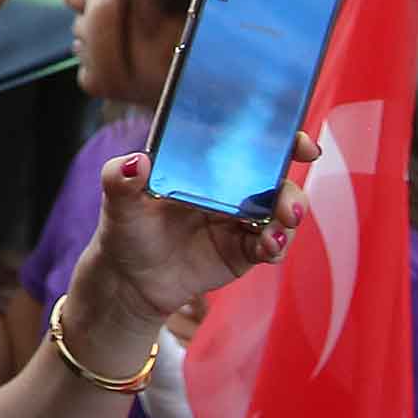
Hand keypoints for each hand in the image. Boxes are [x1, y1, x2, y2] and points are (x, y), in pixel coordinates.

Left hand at [84, 131, 315, 327]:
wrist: (132, 278)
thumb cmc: (126, 228)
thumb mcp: (118, 201)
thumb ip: (120, 178)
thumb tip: (135, 162)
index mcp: (203, 165)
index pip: (246, 143)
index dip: (278, 139)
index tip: (298, 141)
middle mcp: (229, 188)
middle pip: (275, 179)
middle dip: (291, 188)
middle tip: (290, 203)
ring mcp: (240, 219)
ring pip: (280, 212)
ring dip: (289, 217)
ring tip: (279, 226)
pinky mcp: (244, 250)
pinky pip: (271, 245)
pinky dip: (276, 245)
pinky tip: (269, 247)